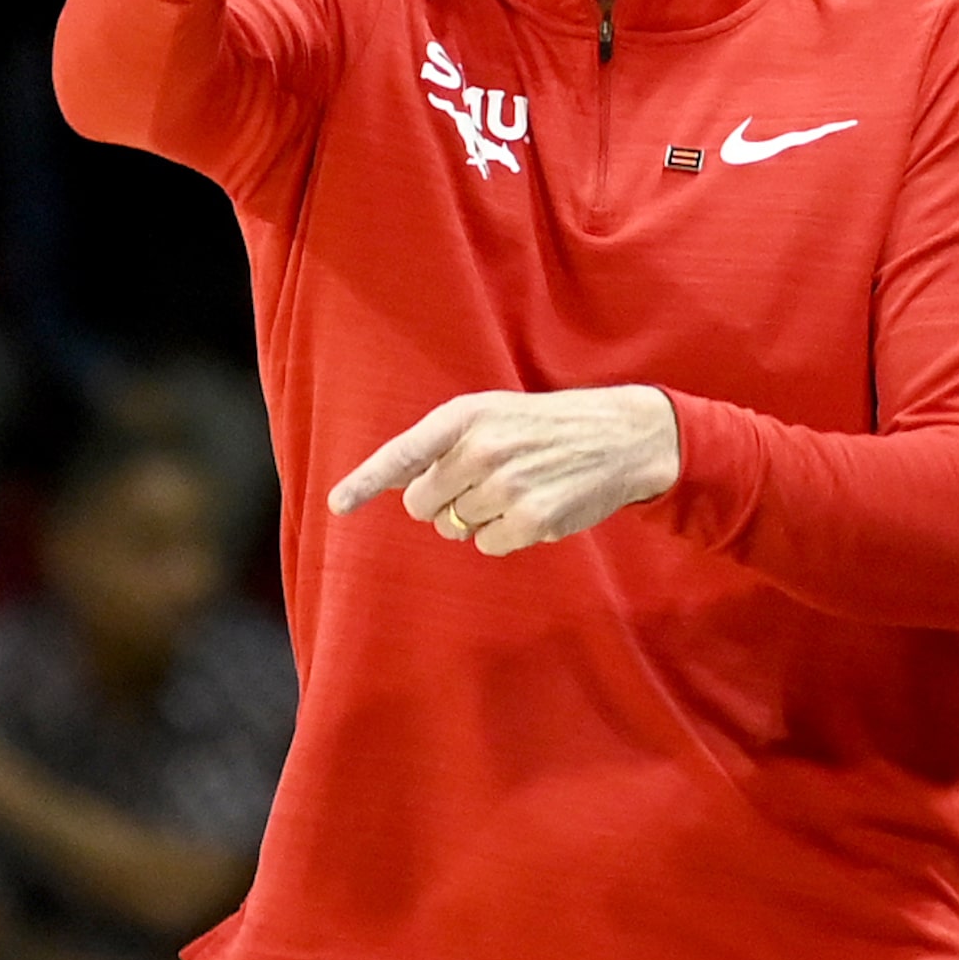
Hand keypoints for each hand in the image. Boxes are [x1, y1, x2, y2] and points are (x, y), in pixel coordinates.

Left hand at [326, 387, 681, 556]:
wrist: (621, 436)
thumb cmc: (545, 426)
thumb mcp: (492, 413)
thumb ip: (443, 443)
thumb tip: (397, 484)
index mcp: (465, 417)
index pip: (402, 454)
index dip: (365, 482)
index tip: (337, 505)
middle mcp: (481, 450)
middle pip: (422, 505)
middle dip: (442, 502)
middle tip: (481, 482)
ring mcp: (507, 487)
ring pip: (454, 528)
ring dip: (477, 517)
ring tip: (517, 488)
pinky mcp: (532, 520)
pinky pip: (488, 545)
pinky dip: (504, 535)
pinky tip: (534, 508)